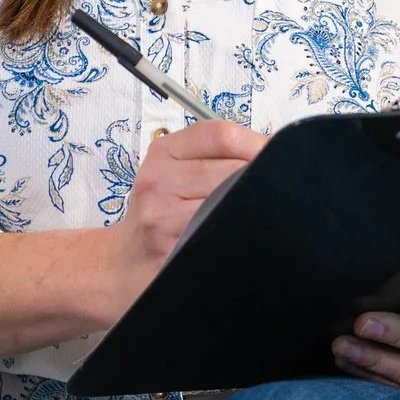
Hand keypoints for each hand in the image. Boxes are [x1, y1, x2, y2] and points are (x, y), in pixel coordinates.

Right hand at [110, 120, 266, 295]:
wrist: (122, 263)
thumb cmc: (157, 215)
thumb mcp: (172, 173)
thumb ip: (214, 157)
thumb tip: (272, 153)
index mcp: (164, 152)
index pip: (221, 135)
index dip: (257, 144)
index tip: (277, 158)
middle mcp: (159, 179)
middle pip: (231, 169)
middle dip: (263, 178)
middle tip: (277, 190)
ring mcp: (163, 216)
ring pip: (229, 201)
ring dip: (253, 208)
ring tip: (257, 215)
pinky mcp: (171, 248)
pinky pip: (221, 234)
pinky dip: (238, 232)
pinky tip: (239, 235)